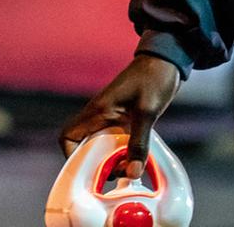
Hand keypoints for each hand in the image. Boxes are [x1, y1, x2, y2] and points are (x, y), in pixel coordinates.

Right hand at [59, 54, 181, 178]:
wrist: (165, 60)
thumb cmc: (153, 78)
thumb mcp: (147, 112)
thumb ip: (139, 143)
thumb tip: (133, 173)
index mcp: (98, 111)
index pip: (68, 136)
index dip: (71, 156)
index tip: (89, 169)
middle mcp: (99, 114)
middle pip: (84, 146)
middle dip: (97, 164)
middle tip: (118, 170)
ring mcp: (110, 116)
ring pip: (100, 145)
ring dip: (111, 159)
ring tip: (130, 165)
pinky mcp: (122, 118)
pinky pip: (114, 141)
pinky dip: (122, 152)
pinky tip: (137, 157)